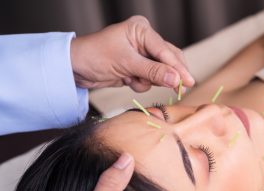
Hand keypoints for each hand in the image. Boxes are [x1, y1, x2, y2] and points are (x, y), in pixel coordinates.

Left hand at [70, 16, 194, 91]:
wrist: (74, 68)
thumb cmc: (94, 57)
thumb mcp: (126, 64)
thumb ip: (153, 71)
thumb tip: (176, 79)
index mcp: (141, 29)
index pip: (166, 51)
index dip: (178, 68)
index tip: (189, 82)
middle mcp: (144, 39)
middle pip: (168, 59)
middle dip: (168, 74)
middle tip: (180, 88)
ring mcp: (141, 54)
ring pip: (160, 72)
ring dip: (149, 80)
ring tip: (132, 79)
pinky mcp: (136, 67)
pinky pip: (150, 79)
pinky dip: (140, 83)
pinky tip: (127, 80)